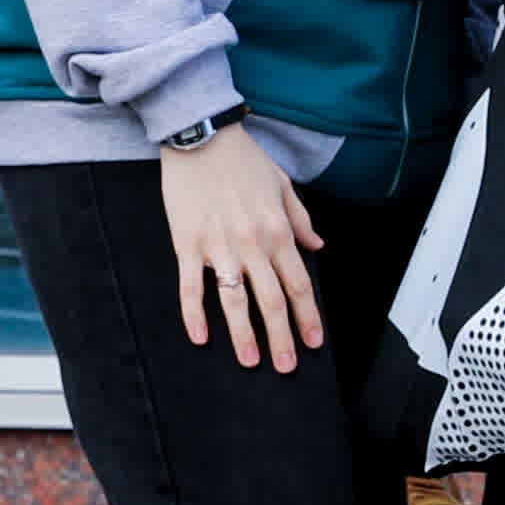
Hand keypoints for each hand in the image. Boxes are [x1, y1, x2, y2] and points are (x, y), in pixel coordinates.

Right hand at [159, 126, 326, 371]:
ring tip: (251, 361)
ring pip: (235, 301)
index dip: (308, 316)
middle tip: (287, 366)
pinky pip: (191, 286)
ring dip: (244, 335)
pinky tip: (200, 337)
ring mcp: (218, 247)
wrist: (201, 137)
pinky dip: (194, 314)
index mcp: (278, 231)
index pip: (299, 284)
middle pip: (271, 301)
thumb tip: (317, 247)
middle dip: (282, 337)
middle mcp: (252, 244)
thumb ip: (301, 220)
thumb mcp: (284, 185)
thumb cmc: (243, 160)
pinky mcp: (186, 244)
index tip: (314, 342)